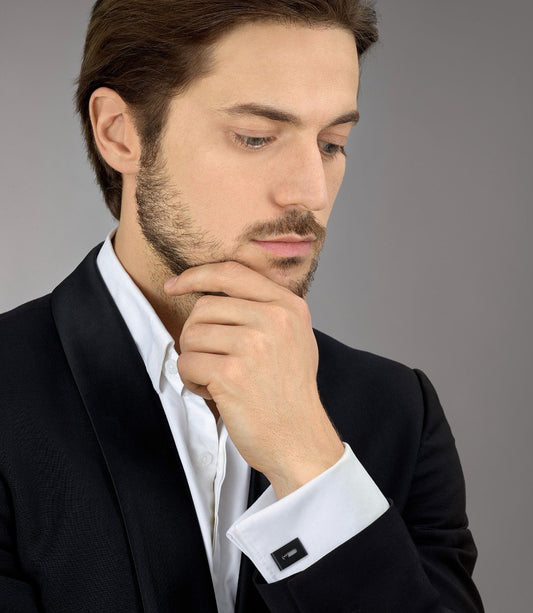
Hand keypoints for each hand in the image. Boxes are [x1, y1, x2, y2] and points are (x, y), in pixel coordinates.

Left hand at [163, 261, 343, 496]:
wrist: (300, 439)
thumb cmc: (290, 391)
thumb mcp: (293, 337)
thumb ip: (264, 308)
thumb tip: (212, 290)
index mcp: (288, 306)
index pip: (231, 272)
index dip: (196, 275)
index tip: (175, 285)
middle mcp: (274, 319)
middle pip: (204, 306)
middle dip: (196, 334)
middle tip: (212, 359)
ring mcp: (253, 345)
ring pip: (191, 335)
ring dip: (194, 359)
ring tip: (216, 378)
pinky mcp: (232, 374)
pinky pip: (187, 363)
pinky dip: (192, 380)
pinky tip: (213, 392)